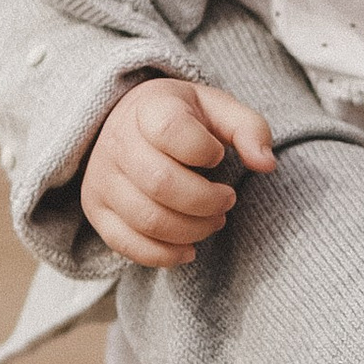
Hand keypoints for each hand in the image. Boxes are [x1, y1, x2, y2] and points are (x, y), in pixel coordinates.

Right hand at [80, 78, 275, 267]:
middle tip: (227, 200)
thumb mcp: (217, 110)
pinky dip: (164, 255)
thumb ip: (249, 129)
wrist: (129, 124)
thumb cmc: (183, 119)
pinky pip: (127, 245)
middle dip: (206, 201)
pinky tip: (189, 248)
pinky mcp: (96, 210)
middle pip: (161, 183)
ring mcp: (101, 179)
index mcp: (148, 108)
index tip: (218, 156)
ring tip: (212, 221)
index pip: (171, 131)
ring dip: (192, 230)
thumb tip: (266, 164)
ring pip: (147, 220)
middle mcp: (118, 142)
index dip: (204, 151)